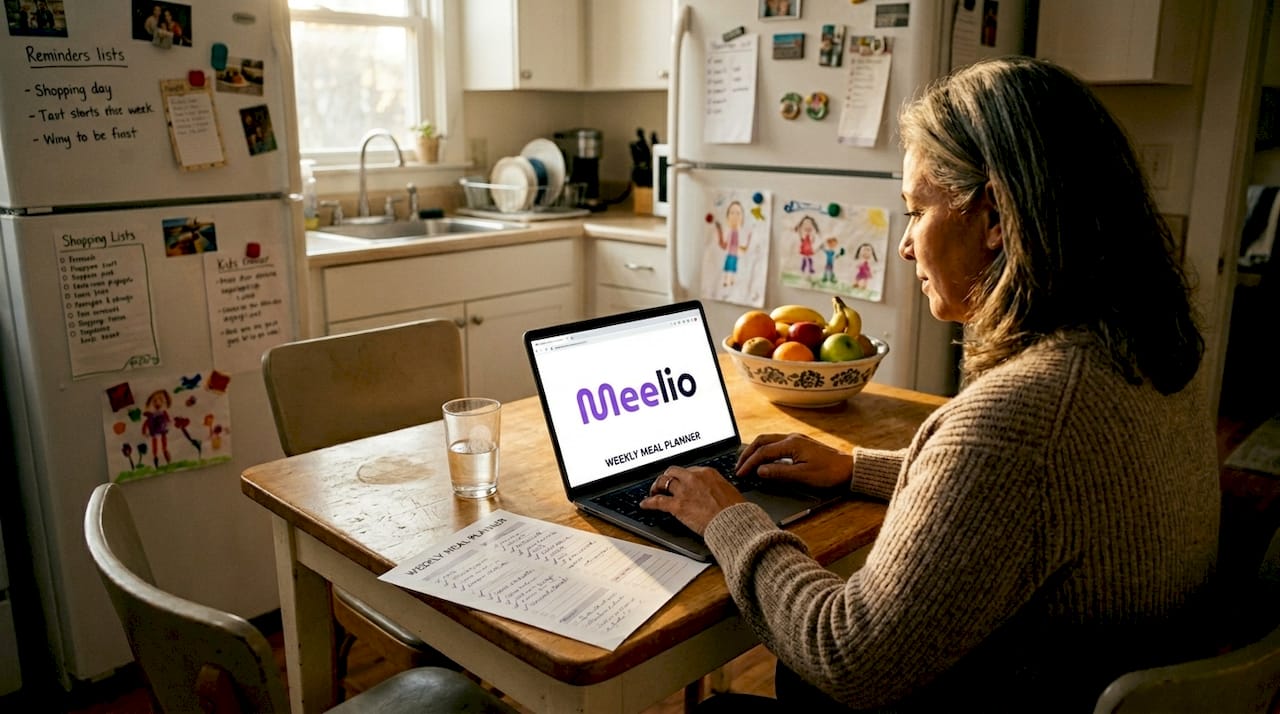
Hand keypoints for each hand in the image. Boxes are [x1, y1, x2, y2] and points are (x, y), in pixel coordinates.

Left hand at [640, 466, 745, 534]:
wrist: (733, 522)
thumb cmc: (735, 510)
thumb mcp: (728, 491)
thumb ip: (717, 488)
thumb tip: (714, 491)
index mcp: (707, 473)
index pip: (688, 470)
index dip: (682, 477)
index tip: (680, 481)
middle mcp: (693, 478)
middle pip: (673, 472)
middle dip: (667, 477)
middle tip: (664, 483)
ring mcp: (684, 491)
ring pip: (663, 482)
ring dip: (656, 486)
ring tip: (653, 491)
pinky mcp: (677, 505)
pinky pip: (658, 501)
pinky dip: (649, 502)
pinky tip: (644, 504)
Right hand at [736, 433, 851, 489]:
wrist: (849, 468)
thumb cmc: (829, 473)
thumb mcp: (803, 476)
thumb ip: (779, 473)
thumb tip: (759, 471)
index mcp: (791, 444)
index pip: (763, 452)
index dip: (749, 464)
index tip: (740, 474)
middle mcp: (792, 438)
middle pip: (762, 441)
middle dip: (747, 453)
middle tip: (738, 467)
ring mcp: (796, 439)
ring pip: (768, 440)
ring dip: (755, 451)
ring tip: (746, 463)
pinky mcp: (800, 444)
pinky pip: (776, 443)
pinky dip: (765, 451)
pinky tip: (763, 460)